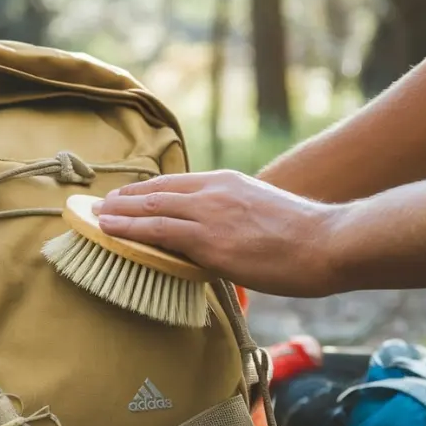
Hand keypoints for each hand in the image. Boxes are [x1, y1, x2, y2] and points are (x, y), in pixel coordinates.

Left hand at [92, 170, 343, 297]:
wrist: (329, 243)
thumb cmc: (306, 237)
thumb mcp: (264, 214)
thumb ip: (237, 218)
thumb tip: (224, 236)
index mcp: (228, 182)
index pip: (175, 183)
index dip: (146, 191)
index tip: (127, 198)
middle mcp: (214, 191)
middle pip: (157, 192)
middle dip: (125, 200)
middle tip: (100, 206)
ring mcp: (210, 214)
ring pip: (151, 209)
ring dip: (118, 214)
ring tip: (95, 218)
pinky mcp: (209, 240)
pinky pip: (158, 233)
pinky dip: (129, 230)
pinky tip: (110, 232)